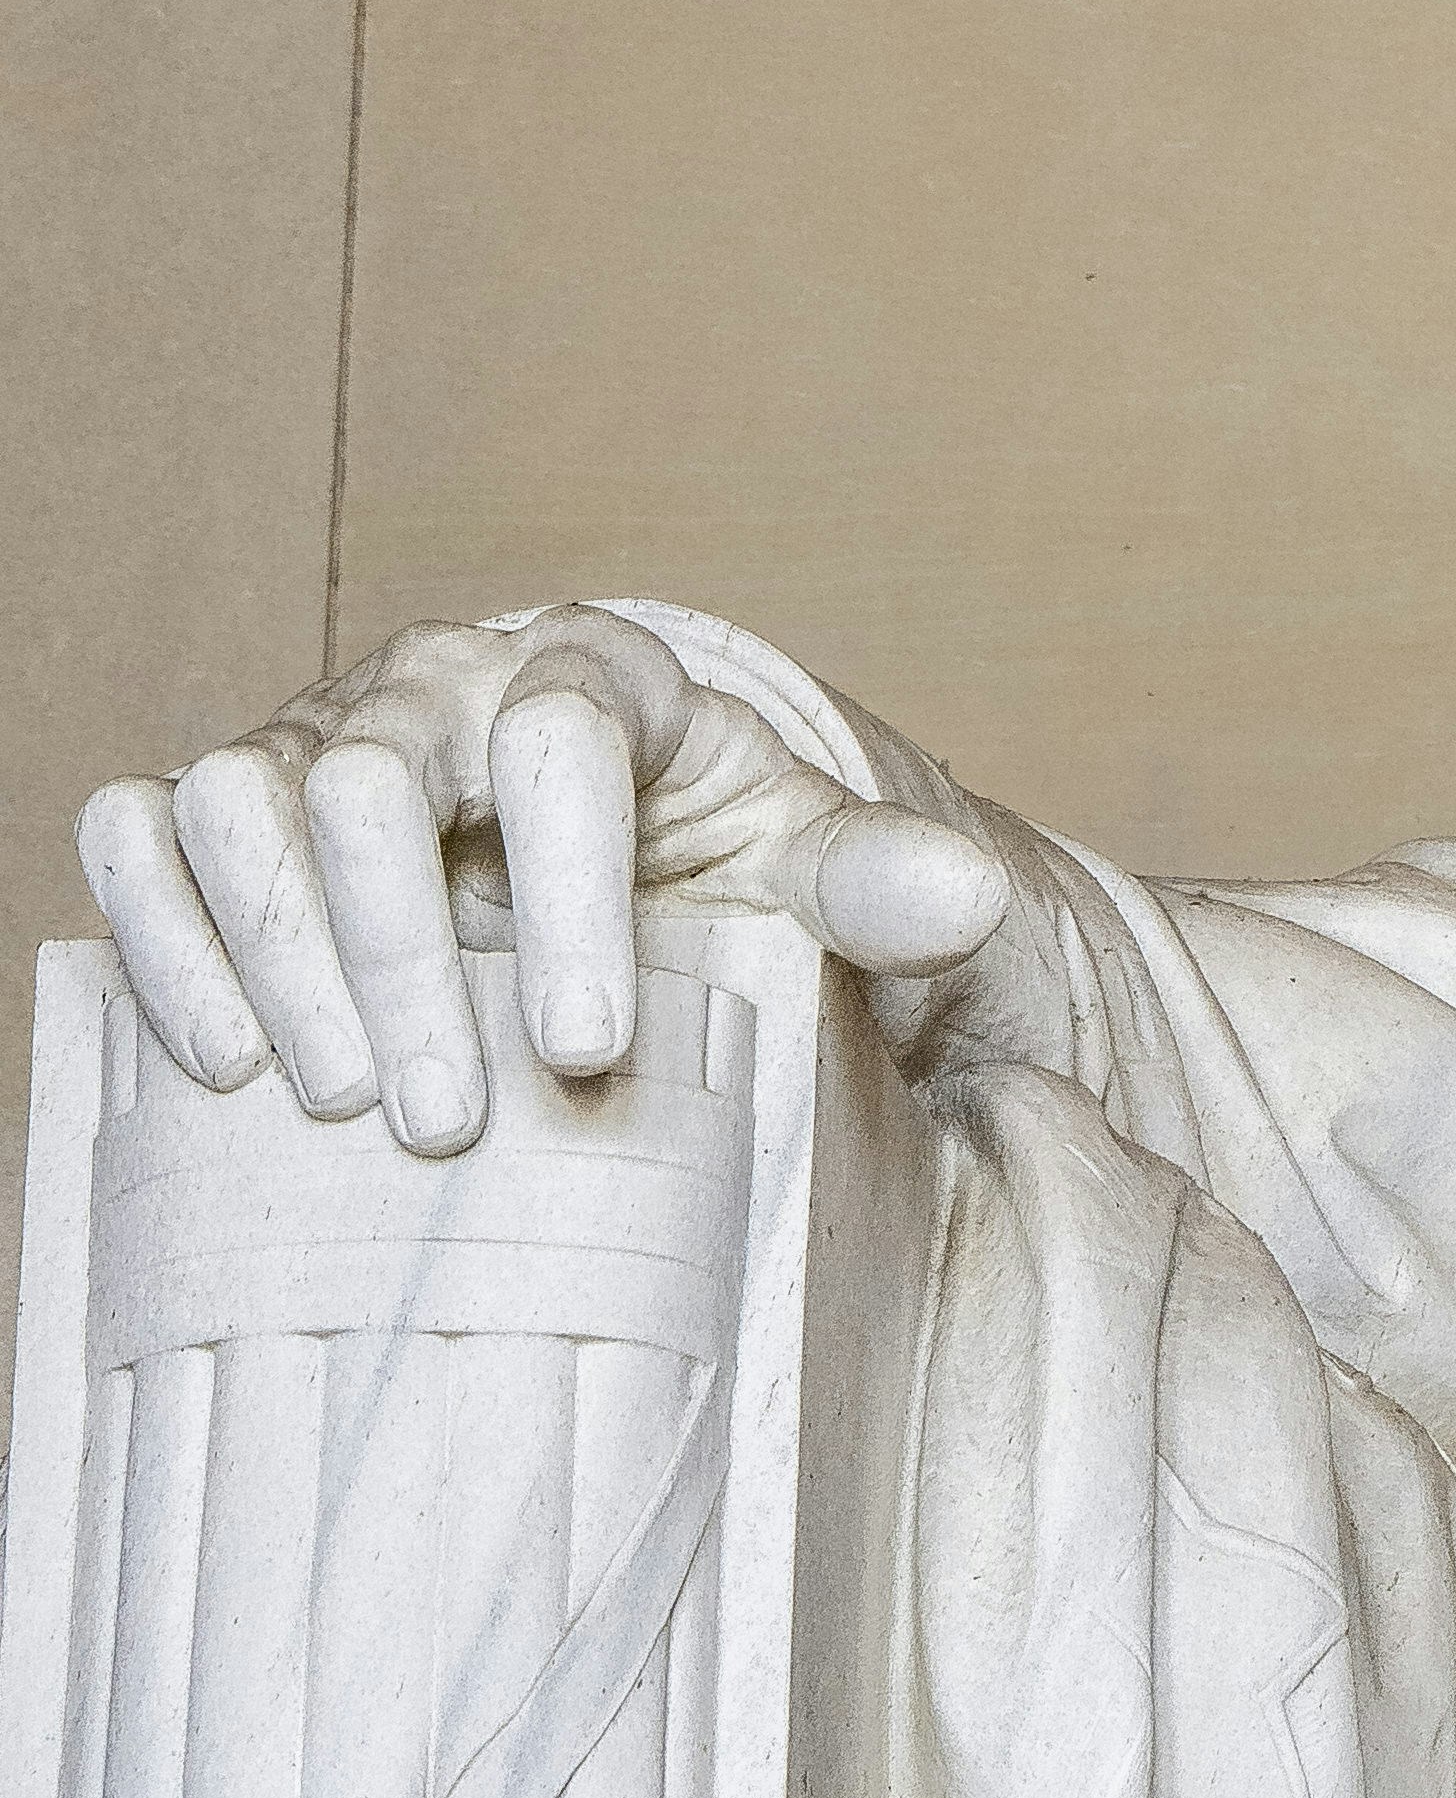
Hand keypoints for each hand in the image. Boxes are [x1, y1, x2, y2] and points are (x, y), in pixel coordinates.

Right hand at [79, 607, 1010, 1159]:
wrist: (601, 851)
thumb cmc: (701, 858)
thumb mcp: (799, 865)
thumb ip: (875, 879)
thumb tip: (971, 897)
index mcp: (596, 677)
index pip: (561, 739)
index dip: (570, 889)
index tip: (588, 1046)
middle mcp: (435, 686)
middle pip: (373, 777)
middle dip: (401, 955)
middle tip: (449, 1120)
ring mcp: (314, 739)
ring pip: (242, 799)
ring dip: (278, 958)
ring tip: (341, 1104)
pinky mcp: (225, 805)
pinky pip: (142, 832)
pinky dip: (160, 931)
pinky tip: (222, 1057)